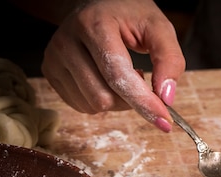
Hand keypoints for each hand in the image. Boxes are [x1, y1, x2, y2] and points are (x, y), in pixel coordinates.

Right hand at [41, 0, 184, 131]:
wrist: (97, 4)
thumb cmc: (130, 16)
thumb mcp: (159, 28)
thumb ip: (170, 60)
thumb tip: (166, 97)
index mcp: (94, 24)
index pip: (118, 75)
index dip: (143, 102)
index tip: (164, 121)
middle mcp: (67, 41)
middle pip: (103, 97)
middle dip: (131, 100)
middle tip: (141, 79)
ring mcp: (54, 57)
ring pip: (93, 105)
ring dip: (117, 101)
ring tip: (122, 75)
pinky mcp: (50, 71)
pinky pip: (82, 106)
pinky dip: (103, 101)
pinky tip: (106, 80)